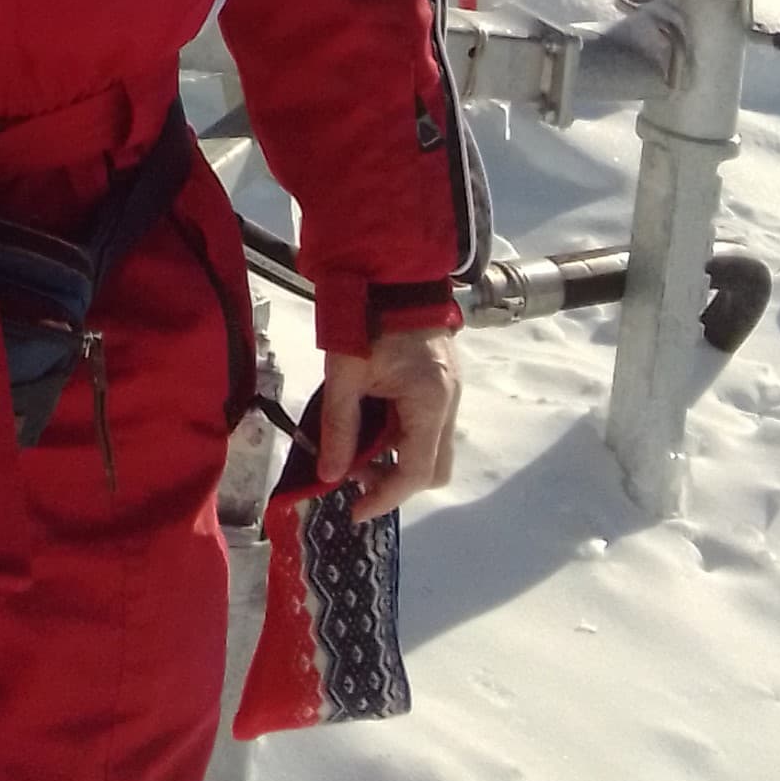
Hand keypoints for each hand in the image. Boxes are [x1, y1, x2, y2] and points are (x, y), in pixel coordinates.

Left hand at [317, 329, 459, 520]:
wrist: (392, 271)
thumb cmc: (367, 319)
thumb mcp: (345, 374)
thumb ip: (338, 427)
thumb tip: (329, 476)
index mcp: (430, 403)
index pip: (416, 472)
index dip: (385, 496)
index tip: (354, 510)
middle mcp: (449, 404)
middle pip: (434, 469)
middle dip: (395, 481)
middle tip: (356, 475)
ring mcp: (449, 393)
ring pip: (431, 449)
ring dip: (397, 458)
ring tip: (357, 450)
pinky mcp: (442, 383)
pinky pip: (427, 426)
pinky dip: (401, 437)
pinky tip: (372, 426)